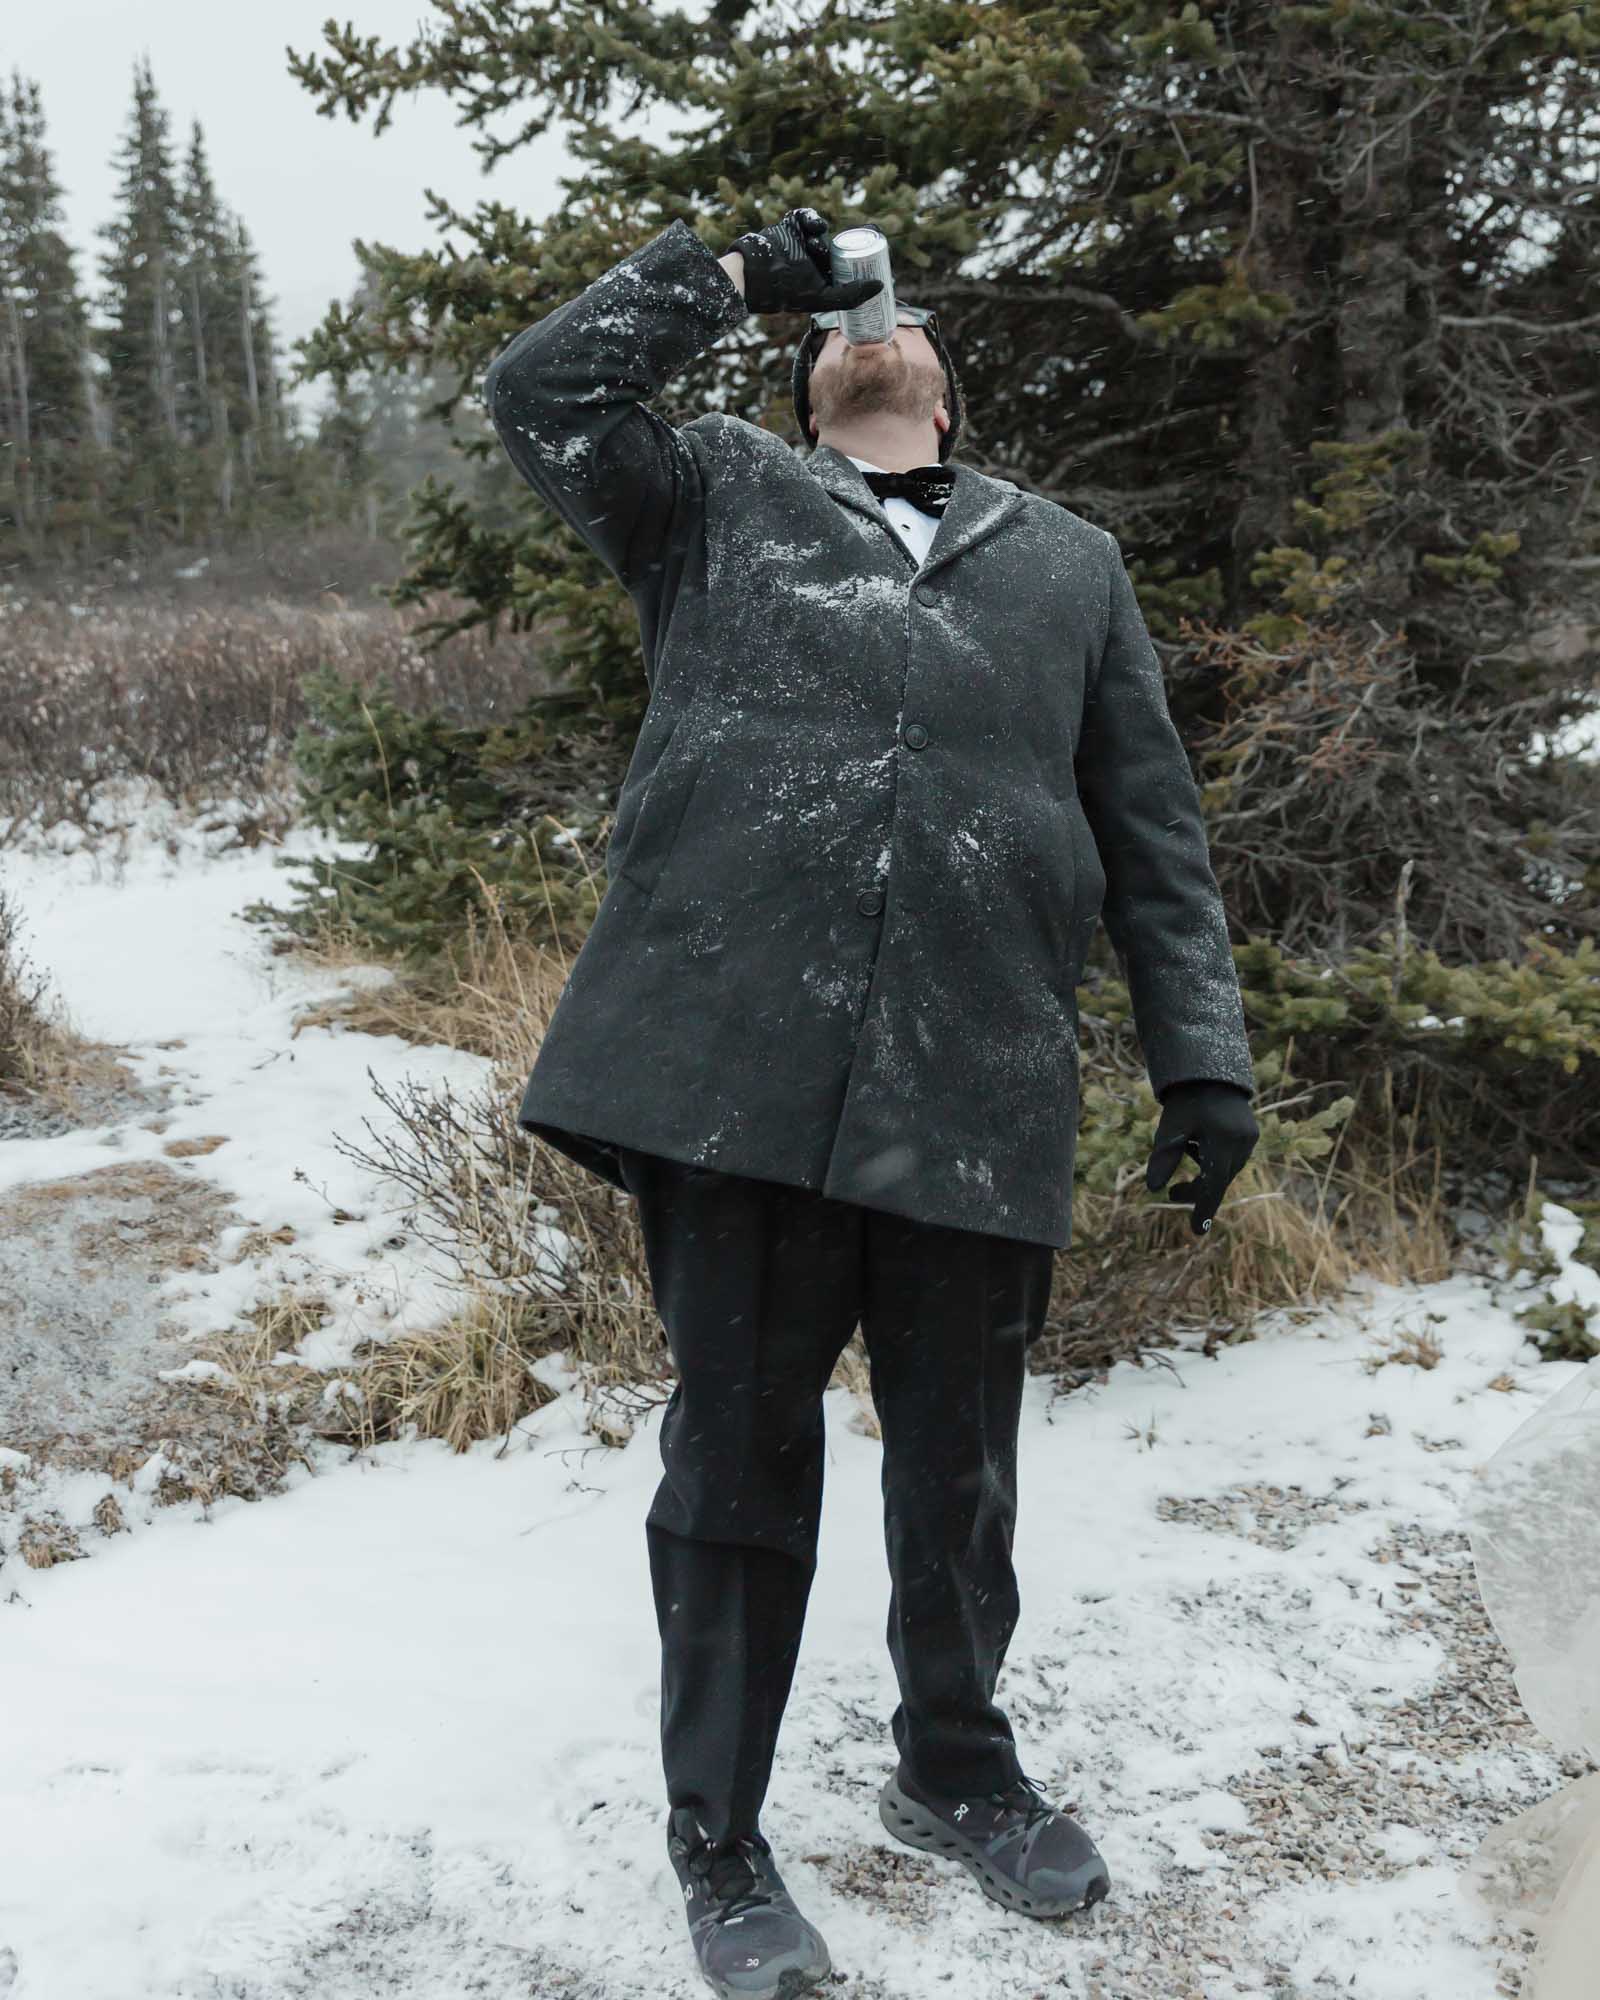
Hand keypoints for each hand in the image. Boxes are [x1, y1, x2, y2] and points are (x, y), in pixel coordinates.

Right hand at [722, 207, 885, 316]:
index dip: (867, 251)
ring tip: (814, 240)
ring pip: (822, 229)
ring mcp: (803, 242)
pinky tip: (813, 225)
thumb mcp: (823, 297)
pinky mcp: (790, 227)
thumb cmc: (786, 291)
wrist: (753, 276)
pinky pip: (804, 217)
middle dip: (856, 234)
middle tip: (872, 229)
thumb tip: (880, 286)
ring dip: (821, 232)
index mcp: (825, 276)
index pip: (851, 261)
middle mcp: (816, 259)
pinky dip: (810, 218)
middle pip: (842, 241)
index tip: (882, 242)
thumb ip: (851, 295)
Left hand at [1145, 1081, 1258, 1237]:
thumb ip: (1163, 1158)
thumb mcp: (1169, 1128)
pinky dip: (1213, 1159)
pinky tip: (1198, 1143)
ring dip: (1205, 1172)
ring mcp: (1249, 1137)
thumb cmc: (1185, 1099)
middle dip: (1197, 1190)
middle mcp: (1242, 1141)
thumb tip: (1153, 1189)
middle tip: (1172, 1194)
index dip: (1203, 1208)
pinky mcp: (1250, 1134)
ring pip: (1225, 1170)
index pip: (1213, 1184)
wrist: (1209, 1070)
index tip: (1196, 1231)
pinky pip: (1231, 1157)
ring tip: (1186, 1149)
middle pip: (1219, 1179)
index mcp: (1222, 1139)